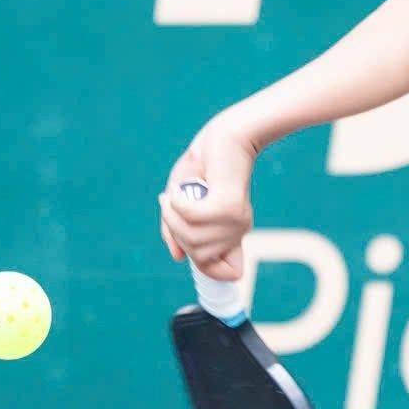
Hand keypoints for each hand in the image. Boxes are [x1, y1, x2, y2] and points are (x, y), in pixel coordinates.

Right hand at [159, 115, 258, 281]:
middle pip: (196, 255)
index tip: (185, 246)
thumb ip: (178, 231)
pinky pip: (191, 216)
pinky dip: (177, 201)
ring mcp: (235, 221)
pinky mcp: (228, 206)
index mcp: (231, 234)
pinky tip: (178, 189)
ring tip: (172, 194)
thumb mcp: (182, 205)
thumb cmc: (202, 168)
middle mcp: (238, 230)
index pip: (228, 273)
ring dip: (172, 214)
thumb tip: (178, 256)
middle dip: (175, 231)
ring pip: (192, 238)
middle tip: (170, 204)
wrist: (225, 136)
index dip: (208, 268)